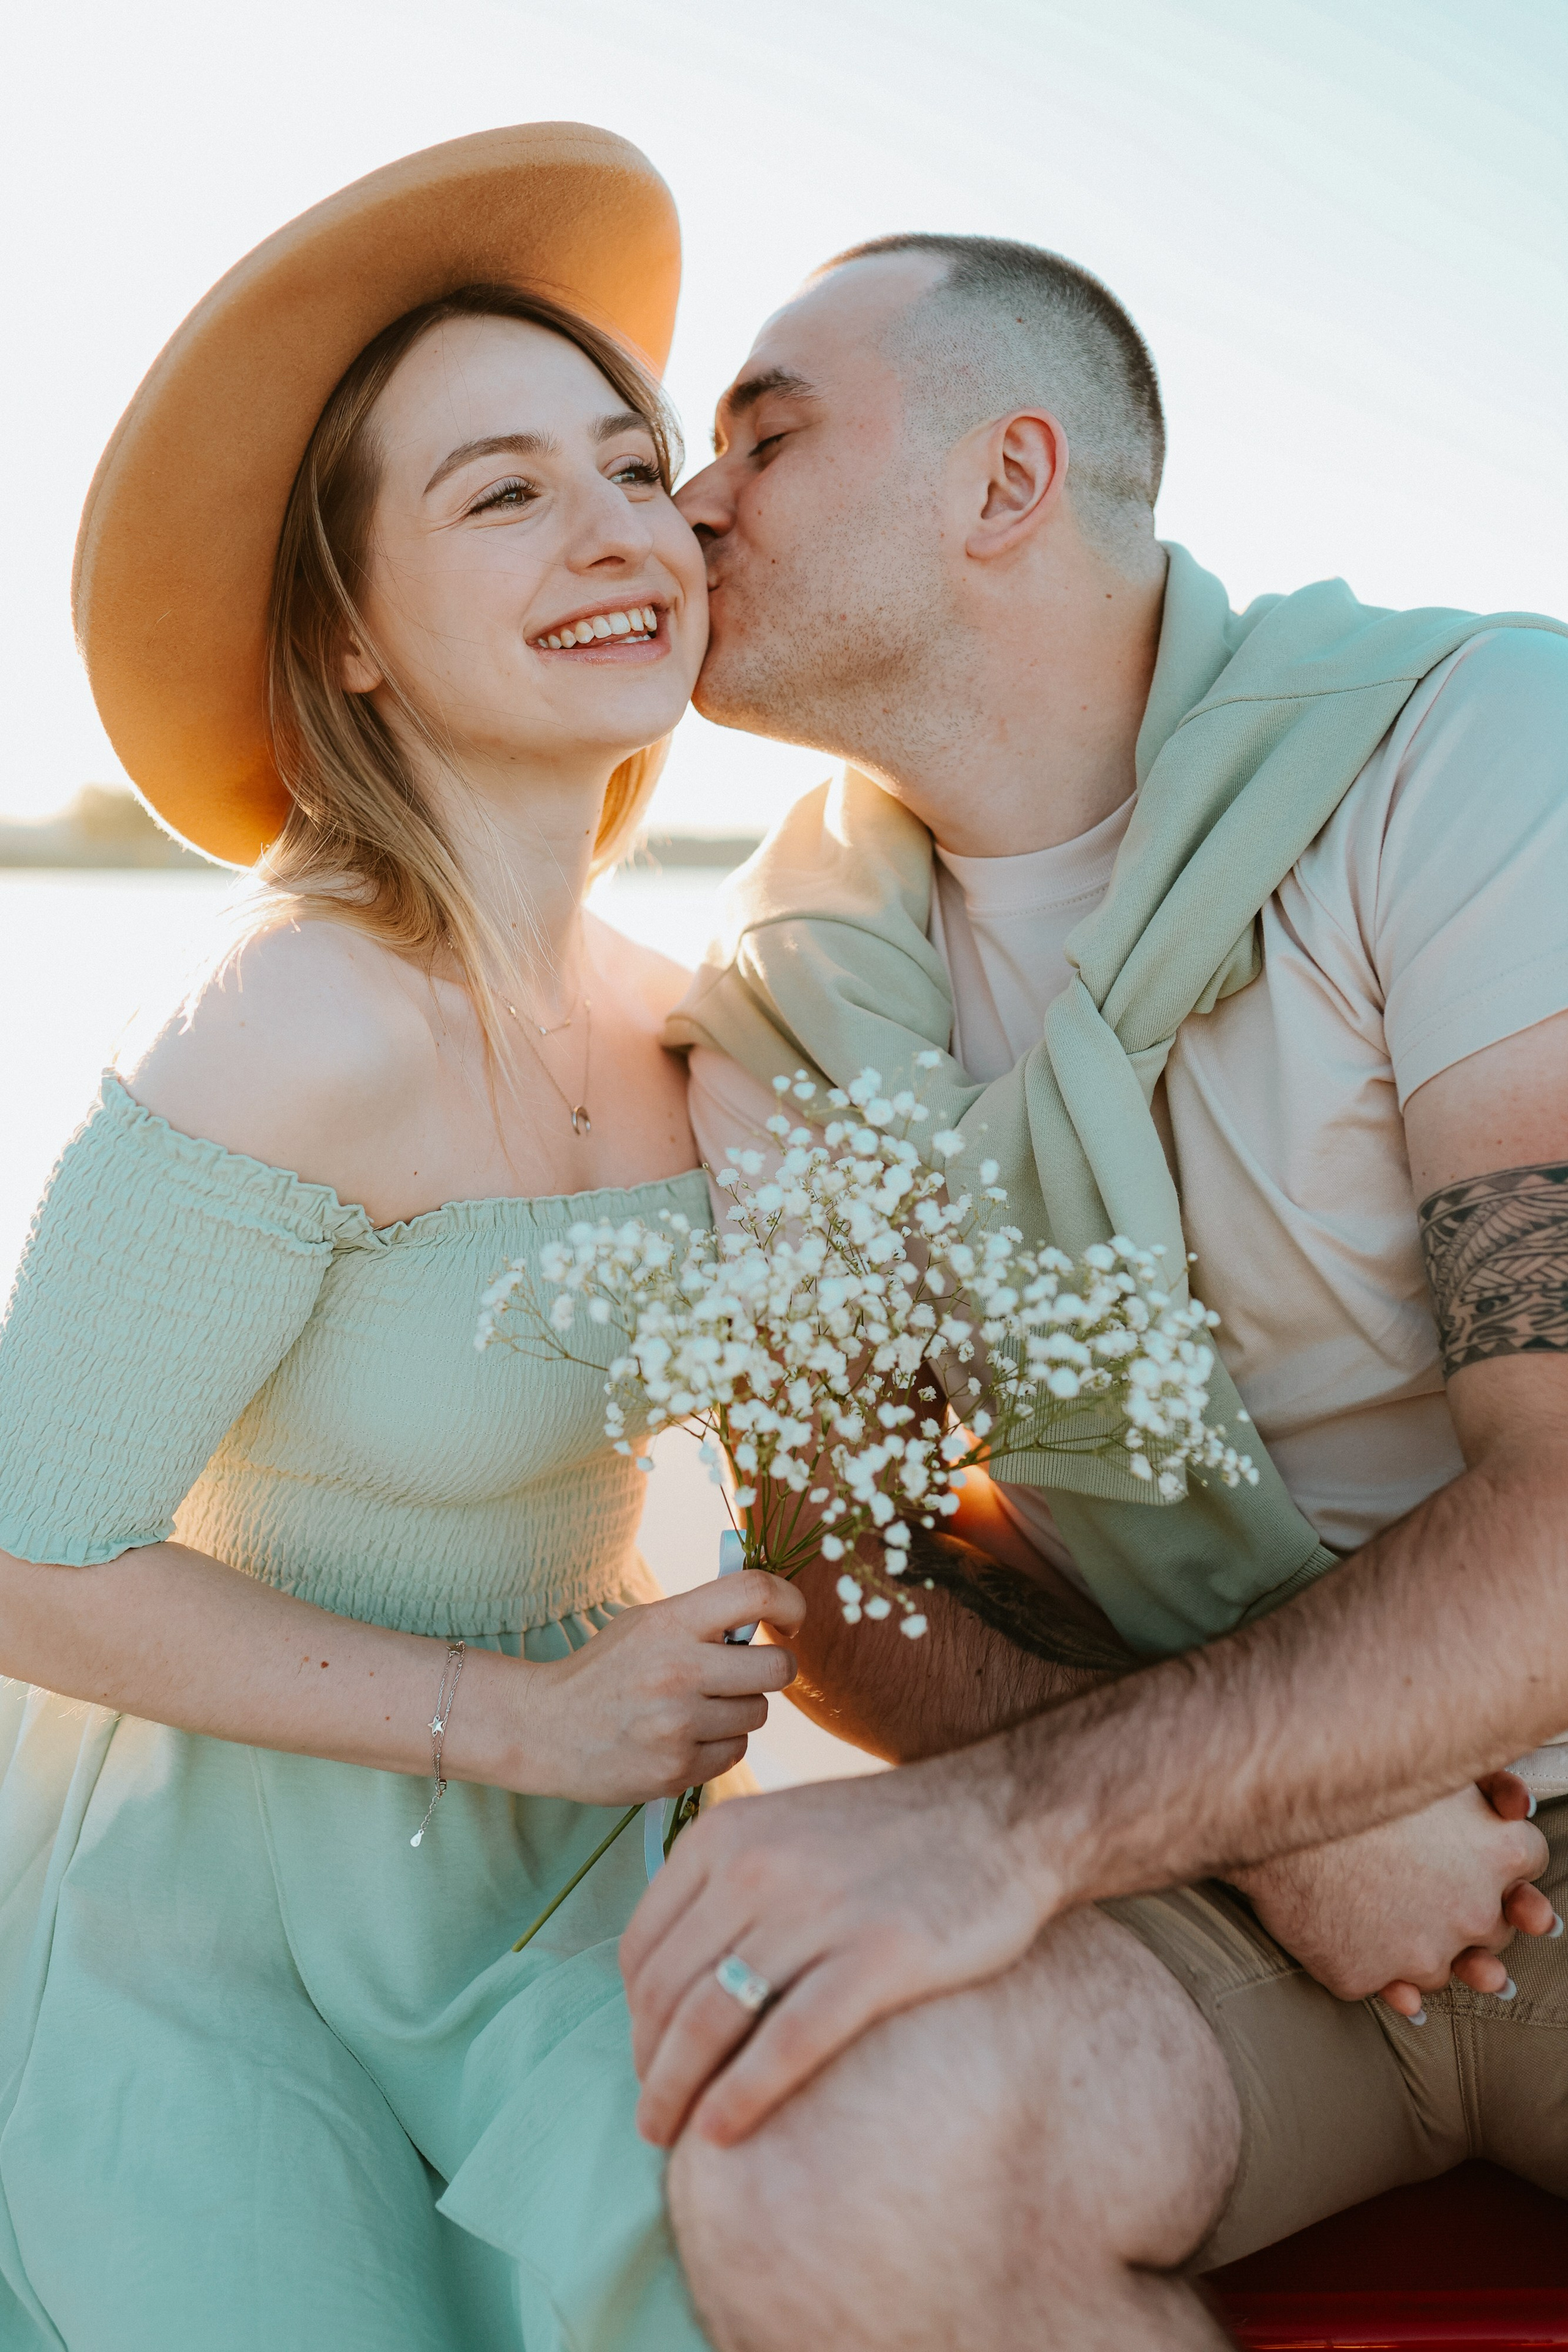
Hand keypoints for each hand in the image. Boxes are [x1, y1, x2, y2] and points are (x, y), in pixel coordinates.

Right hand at [520, 1573, 803, 1804]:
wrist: (545, 1729)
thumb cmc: (605, 1671)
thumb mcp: (646, 1624)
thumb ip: (703, 1616)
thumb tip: (771, 1609)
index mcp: (671, 1622)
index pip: (756, 1592)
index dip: (790, 1601)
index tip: (789, 1620)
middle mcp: (678, 1670)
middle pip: (778, 1667)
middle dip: (771, 1670)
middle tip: (745, 1673)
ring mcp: (678, 1725)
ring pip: (759, 1713)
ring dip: (740, 1710)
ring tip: (698, 1708)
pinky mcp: (677, 1769)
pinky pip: (736, 1752)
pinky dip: (720, 1745)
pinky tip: (685, 1738)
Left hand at [620, 1762, 1049, 2146]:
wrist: (1001, 1813)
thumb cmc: (892, 1835)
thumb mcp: (789, 1828)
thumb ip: (730, 1883)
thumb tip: (674, 1973)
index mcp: (727, 1835)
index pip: (643, 1945)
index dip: (633, 2016)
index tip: (645, 2058)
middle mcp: (758, 1867)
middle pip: (667, 1990)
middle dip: (648, 2066)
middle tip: (651, 2115)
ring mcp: (818, 1911)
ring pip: (711, 2020)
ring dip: (677, 2090)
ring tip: (670, 2135)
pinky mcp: (879, 1957)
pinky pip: (787, 2041)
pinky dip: (743, 2094)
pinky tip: (723, 2131)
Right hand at [1229, 1774, 1554, 2018]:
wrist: (1268, 1804)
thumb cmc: (1352, 1775)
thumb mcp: (1432, 1762)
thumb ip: (1489, 1785)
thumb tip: (1519, 1808)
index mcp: (1499, 1854)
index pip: (1530, 1862)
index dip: (1508, 1859)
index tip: (1490, 1859)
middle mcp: (1472, 1912)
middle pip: (1494, 1925)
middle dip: (1475, 1912)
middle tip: (1443, 1896)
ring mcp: (1420, 1952)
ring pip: (1441, 1966)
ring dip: (1431, 1952)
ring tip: (1414, 1938)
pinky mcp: (1368, 1976)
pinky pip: (1386, 1989)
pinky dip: (1385, 1978)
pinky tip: (1380, 1965)